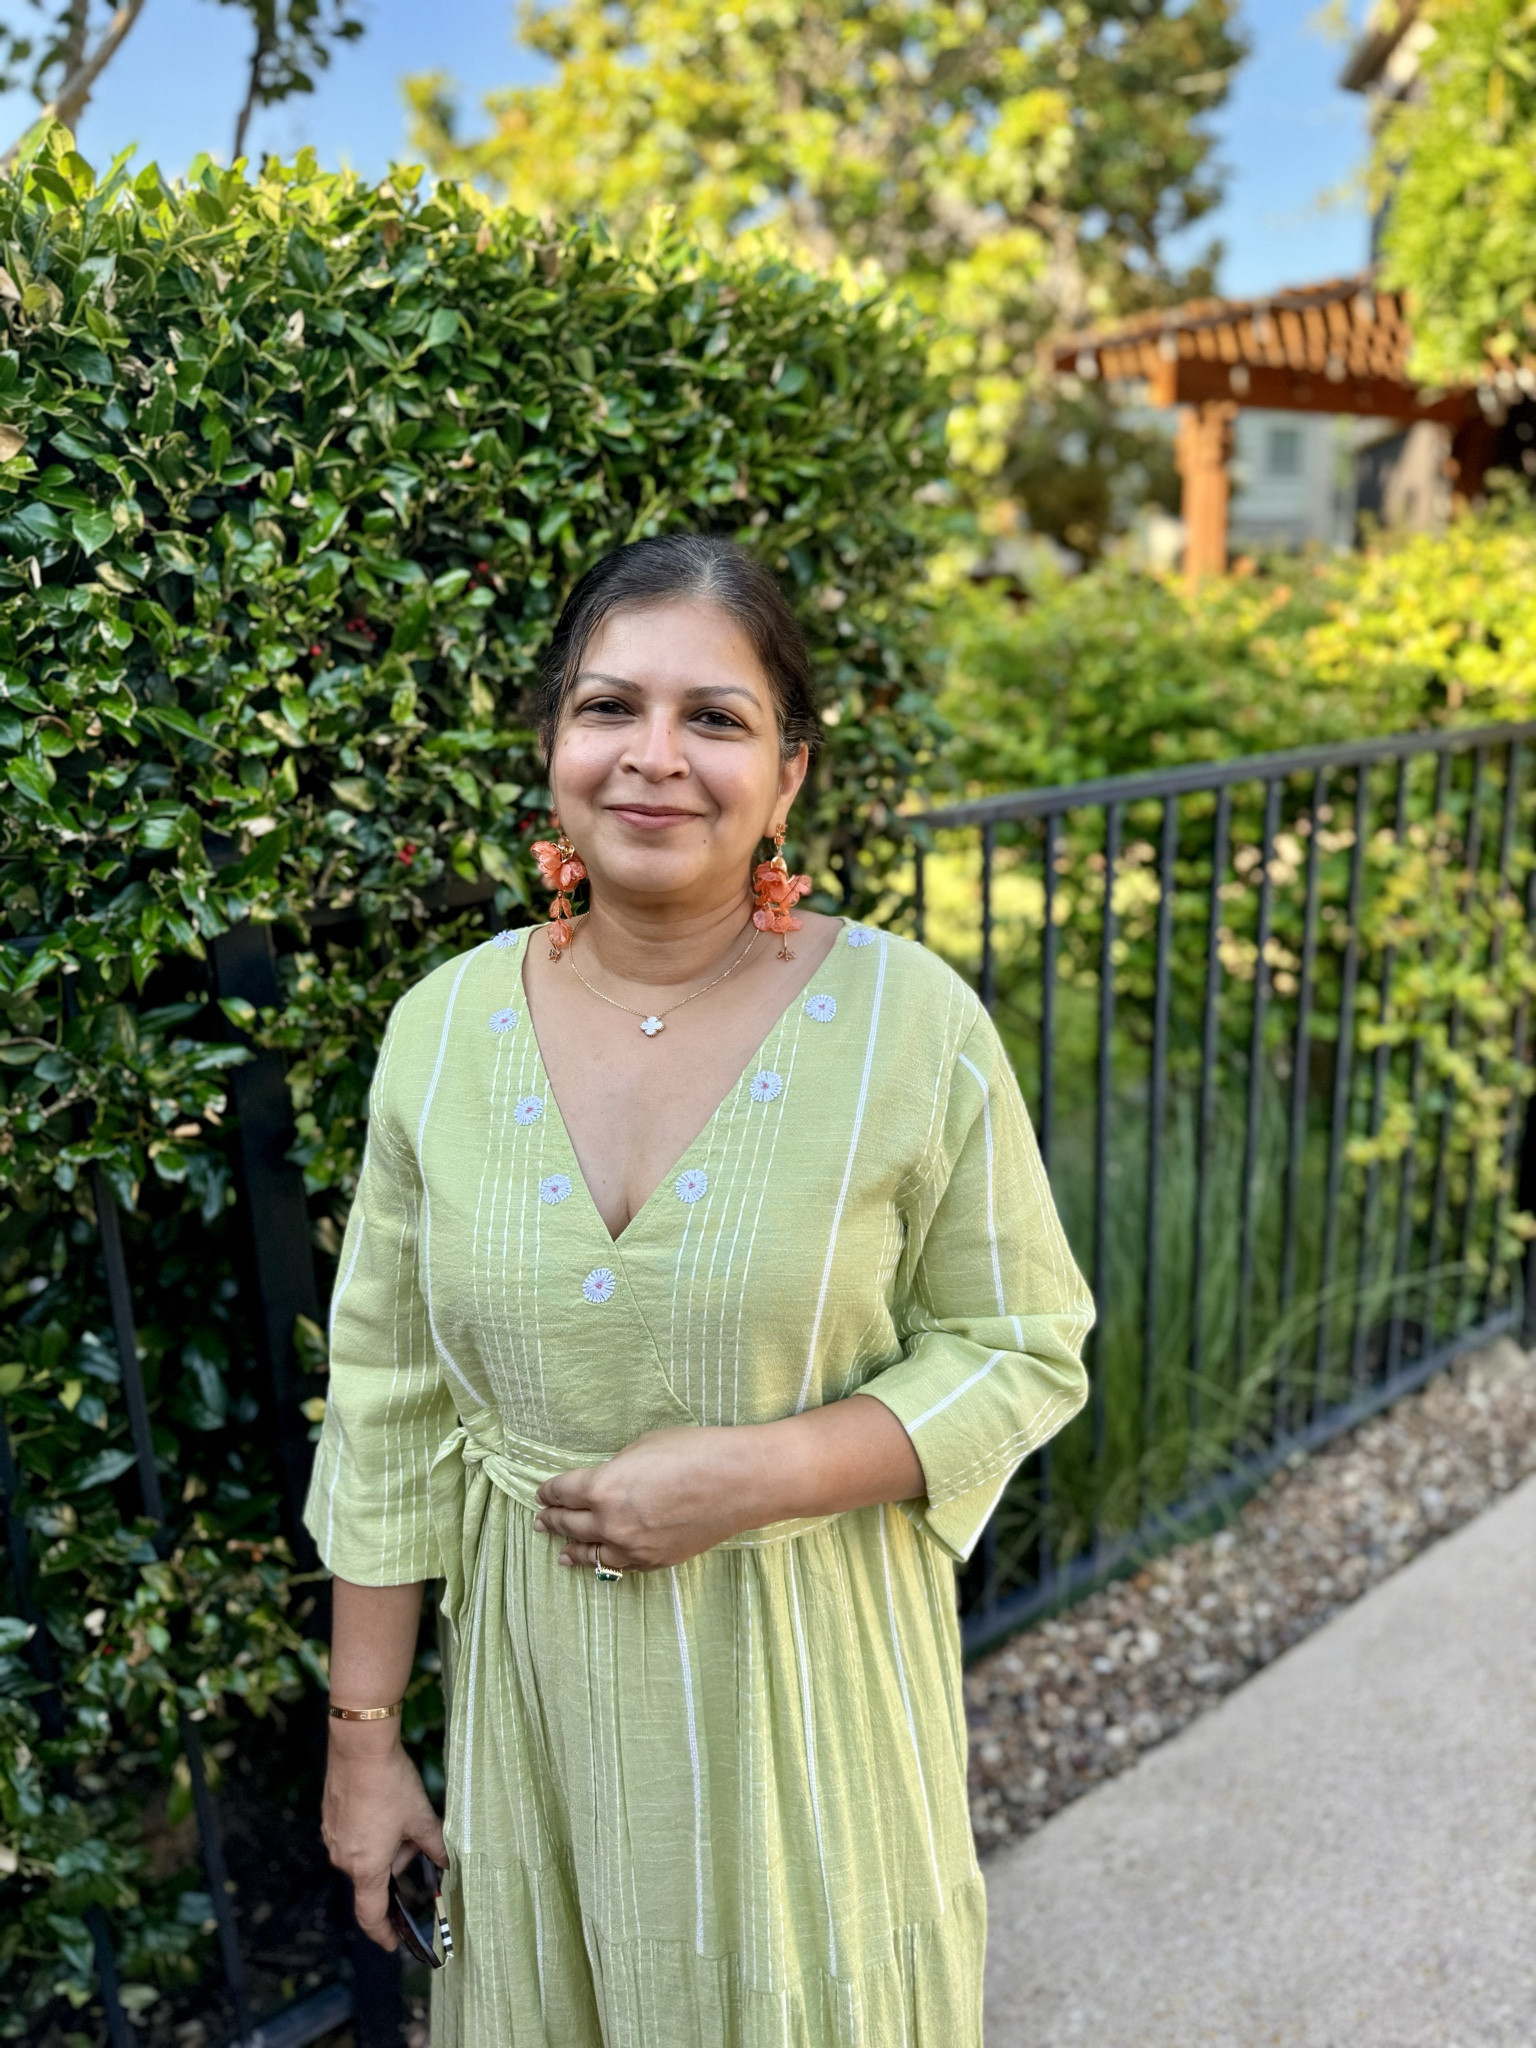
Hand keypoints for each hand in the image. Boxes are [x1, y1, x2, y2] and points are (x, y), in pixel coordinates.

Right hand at [321, 1723, 446, 1949]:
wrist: (359, 1747)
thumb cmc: (391, 1785)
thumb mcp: (421, 1818)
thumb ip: (435, 1846)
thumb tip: (447, 1862)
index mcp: (367, 1867)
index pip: (371, 1914)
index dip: (383, 1933)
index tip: (392, 1944)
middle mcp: (344, 1859)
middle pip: (374, 1877)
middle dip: (398, 1863)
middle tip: (417, 1837)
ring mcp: (333, 1838)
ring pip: (364, 1855)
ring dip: (384, 1845)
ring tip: (402, 1814)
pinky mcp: (329, 1819)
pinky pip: (353, 1837)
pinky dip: (370, 1831)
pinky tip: (383, 1804)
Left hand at [533, 1423, 769, 1572]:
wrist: (741, 1482)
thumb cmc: (696, 1451)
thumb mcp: (645, 1445)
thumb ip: (618, 1467)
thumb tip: (611, 1480)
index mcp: (602, 1487)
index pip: (562, 1492)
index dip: (549, 1491)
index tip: (542, 1492)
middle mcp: (610, 1523)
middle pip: (569, 1524)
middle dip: (552, 1519)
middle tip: (541, 1518)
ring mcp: (633, 1547)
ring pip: (589, 1552)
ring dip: (570, 1548)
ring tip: (559, 1550)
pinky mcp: (655, 1561)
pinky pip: (619, 1564)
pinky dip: (603, 1560)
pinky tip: (597, 1560)